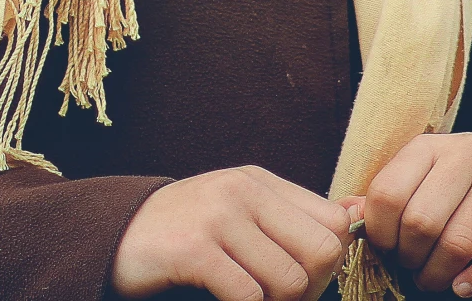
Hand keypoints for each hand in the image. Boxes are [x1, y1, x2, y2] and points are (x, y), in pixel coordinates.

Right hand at [111, 164, 352, 300]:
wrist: (113, 236)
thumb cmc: (186, 235)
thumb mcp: (242, 213)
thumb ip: (294, 217)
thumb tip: (359, 211)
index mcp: (262, 182)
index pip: (335, 222)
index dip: (328, 265)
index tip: (300, 282)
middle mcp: (244, 190)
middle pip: (322, 252)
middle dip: (308, 291)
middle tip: (277, 300)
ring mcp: (219, 215)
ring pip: (288, 280)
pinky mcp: (194, 248)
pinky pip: (247, 295)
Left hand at [346, 132, 471, 297]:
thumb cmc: (446, 196)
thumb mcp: (412, 189)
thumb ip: (377, 203)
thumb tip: (341, 214)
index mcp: (428, 145)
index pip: (387, 194)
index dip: (379, 234)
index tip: (386, 249)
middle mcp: (468, 151)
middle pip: (421, 221)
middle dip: (410, 258)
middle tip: (412, 268)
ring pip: (460, 240)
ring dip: (439, 274)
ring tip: (434, 280)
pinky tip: (463, 287)